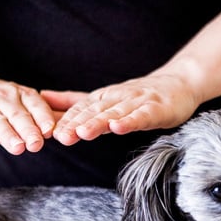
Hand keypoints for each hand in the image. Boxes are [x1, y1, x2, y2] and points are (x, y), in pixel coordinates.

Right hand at [0, 73, 57, 153]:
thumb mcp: (16, 99)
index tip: (50, 131)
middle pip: (17, 115)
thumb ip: (37, 113)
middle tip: (36, 145)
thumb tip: (66, 127)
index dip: (42, 118)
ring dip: (8, 135)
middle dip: (28, 130)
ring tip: (18, 147)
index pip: (34, 104)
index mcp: (17, 93)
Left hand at [43, 73, 199, 145]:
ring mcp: (138, 102)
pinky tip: (118, 127)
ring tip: (82, 133)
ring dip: (98, 123)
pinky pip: (142, 116)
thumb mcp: (104, 99)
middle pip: (95, 111)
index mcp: (105, 97)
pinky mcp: (157, 109)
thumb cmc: (140, 96)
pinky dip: (130, 121)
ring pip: (115, 113)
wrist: (179, 84)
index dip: (66, 120)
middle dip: (77, 123)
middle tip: (61, 137)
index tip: (50, 133)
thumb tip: (42, 98)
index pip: (82, 109)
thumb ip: (74, 102)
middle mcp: (119, 97)